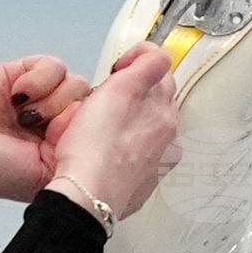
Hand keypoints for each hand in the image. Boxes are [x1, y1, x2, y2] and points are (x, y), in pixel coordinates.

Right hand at [0, 54, 89, 201]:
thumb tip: (91, 125)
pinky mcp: (25, 73)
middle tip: (42, 129)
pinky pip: (52, 66)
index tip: (63, 138)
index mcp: (63, 147)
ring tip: (24, 115)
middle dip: (67, 113)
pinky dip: (38, 80)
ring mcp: (41, 96)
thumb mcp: (46, 173)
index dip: (87, 127)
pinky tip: (17, 97)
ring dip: (51, 99)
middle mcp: (55, 121)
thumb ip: (74, 151)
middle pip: (88, 101)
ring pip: (73, 81)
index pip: (96, 126)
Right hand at [43, 43, 179, 224]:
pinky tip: (106, 154)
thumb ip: (148, 63)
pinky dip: (124, 151)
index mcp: (165, 113)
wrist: (84, 198)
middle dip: (132, 95)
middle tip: (104, 101)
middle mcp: (167, 140)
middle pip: (153, 102)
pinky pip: (135, 159)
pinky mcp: (140, 187)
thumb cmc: (94, 148)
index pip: (159, 71)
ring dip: (128, 123)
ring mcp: (155, 166)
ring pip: (144, 131)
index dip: (133, 63)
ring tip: (101, 129)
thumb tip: (159, 54)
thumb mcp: (121, 87)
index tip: (116, 69)